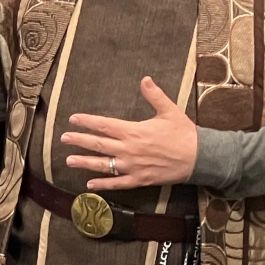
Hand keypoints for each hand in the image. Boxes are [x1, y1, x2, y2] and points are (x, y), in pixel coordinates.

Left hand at [61, 77, 198, 190]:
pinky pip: (117, 183)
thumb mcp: (169, 110)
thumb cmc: (184, 133)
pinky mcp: (140, 180)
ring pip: (103, 165)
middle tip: (63, 138)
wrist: (200, 158)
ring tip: (68, 160)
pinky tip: (90, 185)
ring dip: (84, 162)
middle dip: (79, 141)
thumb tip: (145, 79)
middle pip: (98, 144)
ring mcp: (133, 166)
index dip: (87, 122)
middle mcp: (129, 149)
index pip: (104, 125)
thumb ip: (154, 95)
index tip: (73, 119)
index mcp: (134, 131)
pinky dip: (103, 184)